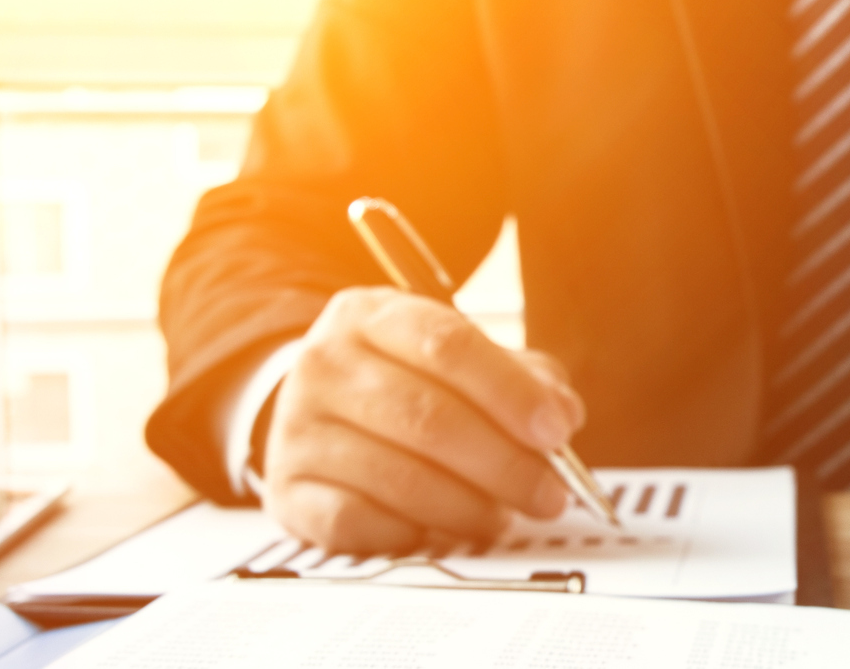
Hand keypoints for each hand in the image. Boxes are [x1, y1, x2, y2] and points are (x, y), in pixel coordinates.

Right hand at [263, 286, 584, 553]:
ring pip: (398, 478)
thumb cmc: (407, 383)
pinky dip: (411, 533)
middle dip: (502, 464)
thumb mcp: (461, 361)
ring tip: (502, 517)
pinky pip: (358, 522)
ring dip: (466, 507)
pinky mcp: (288, 490)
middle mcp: (325, 363)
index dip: (509, 393)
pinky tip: (440, 531)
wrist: (320, 412)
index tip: (555, 431)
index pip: (446, 345)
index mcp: (371, 316)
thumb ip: (522, 380)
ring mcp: (297, 428)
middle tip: (547, 494)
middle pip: (426, 417)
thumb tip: (561, 415)